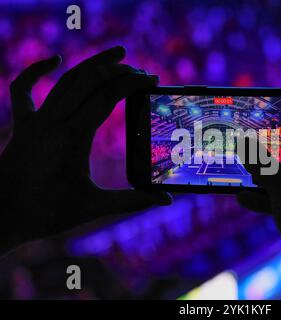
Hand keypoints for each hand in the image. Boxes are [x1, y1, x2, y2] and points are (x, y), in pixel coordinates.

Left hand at [0, 46, 170, 255]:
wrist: (1, 219)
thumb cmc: (47, 214)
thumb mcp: (94, 207)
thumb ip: (133, 201)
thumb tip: (166, 200)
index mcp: (73, 137)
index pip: (108, 95)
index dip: (133, 83)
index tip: (152, 80)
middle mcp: (53, 121)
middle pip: (90, 80)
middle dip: (120, 70)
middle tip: (142, 72)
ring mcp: (35, 120)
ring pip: (66, 79)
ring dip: (93, 63)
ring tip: (118, 54)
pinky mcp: (22, 125)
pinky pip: (23, 88)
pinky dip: (36, 70)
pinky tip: (55, 60)